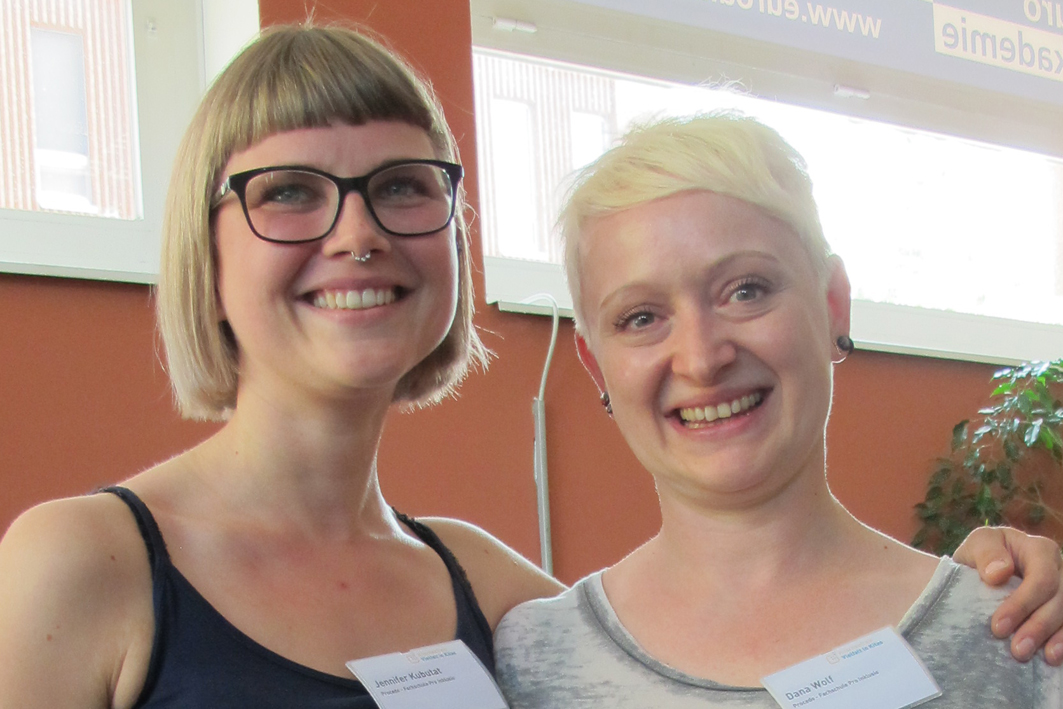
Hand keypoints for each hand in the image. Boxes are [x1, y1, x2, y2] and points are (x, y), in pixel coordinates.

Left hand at [953, 526, 1062, 663]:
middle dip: (1038, 627)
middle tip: (1017, 650)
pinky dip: (1062, 642)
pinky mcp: (1062, 610)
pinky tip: (1052, 658)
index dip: (1023, 604)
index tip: (998, 627)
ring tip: (1033, 656)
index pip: (1042, 578)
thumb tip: (998, 573)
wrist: (982, 572)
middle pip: (1059, 600)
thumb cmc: (982, 556)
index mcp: (1039, 550)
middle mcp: (1059, 570)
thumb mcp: (978, 545)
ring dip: (1052, 639)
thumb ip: (986, 553)